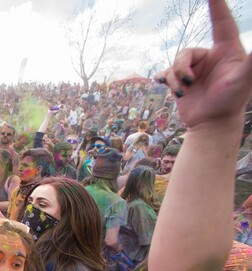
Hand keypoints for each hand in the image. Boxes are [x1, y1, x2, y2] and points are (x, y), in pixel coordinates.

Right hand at [156, 0, 251, 127]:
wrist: (212, 124)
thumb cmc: (231, 101)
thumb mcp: (244, 78)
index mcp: (227, 51)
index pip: (222, 23)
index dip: (217, 6)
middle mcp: (211, 58)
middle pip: (187, 51)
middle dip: (182, 66)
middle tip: (189, 82)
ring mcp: (196, 70)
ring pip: (175, 63)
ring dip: (176, 78)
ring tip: (183, 92)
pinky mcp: (183, 82)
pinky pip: (167, 74)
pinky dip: (166, 81)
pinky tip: (161, 84)